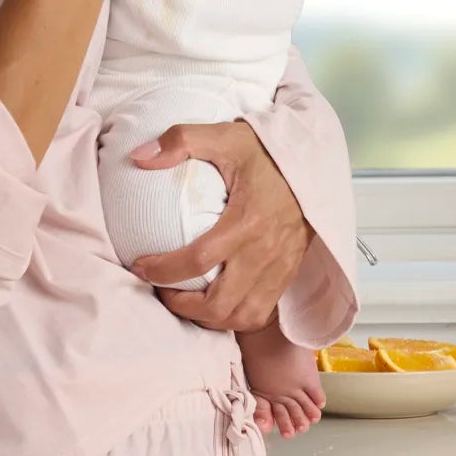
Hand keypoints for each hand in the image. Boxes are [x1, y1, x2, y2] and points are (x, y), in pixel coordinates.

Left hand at [128, 120, 311, 330]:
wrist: (316, 166)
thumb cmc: (267, 153)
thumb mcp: (225, 137)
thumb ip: (182, 141)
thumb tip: (139, 156)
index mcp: (247, 222)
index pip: (198, 260)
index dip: (163, 271)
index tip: (140, 266)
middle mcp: (264, 253)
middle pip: (218, 304)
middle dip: (180, 305)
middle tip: (159, 289)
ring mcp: (278, 270)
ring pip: (239, 317)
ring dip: (206, 318)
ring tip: (184, 301)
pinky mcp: (286, 277)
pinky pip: (258, 314)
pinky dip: (232, 318)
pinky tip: (213, 304)